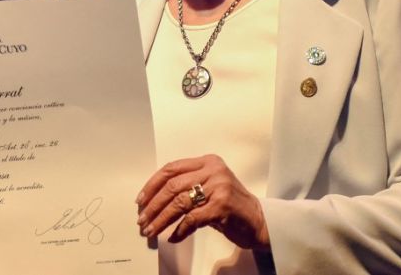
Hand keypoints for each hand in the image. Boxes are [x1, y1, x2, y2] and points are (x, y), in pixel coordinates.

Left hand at [136, 154, 269, 249]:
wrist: (260, 221)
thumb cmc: (230, 206)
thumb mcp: (209, 188)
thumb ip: (186, 186)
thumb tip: (152, 201)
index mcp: (207, 161)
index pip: (171, 169)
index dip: (152, 185)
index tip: (140, 201)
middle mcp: (213, 170)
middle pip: (172, 186)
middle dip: (153, 205)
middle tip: (142, 220)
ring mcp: (219, 187)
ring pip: (179, 202)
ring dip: (161, 219)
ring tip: (151, 230)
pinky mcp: (222, 206)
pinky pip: (192, 218)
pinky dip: (179, 230)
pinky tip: (173, 237)